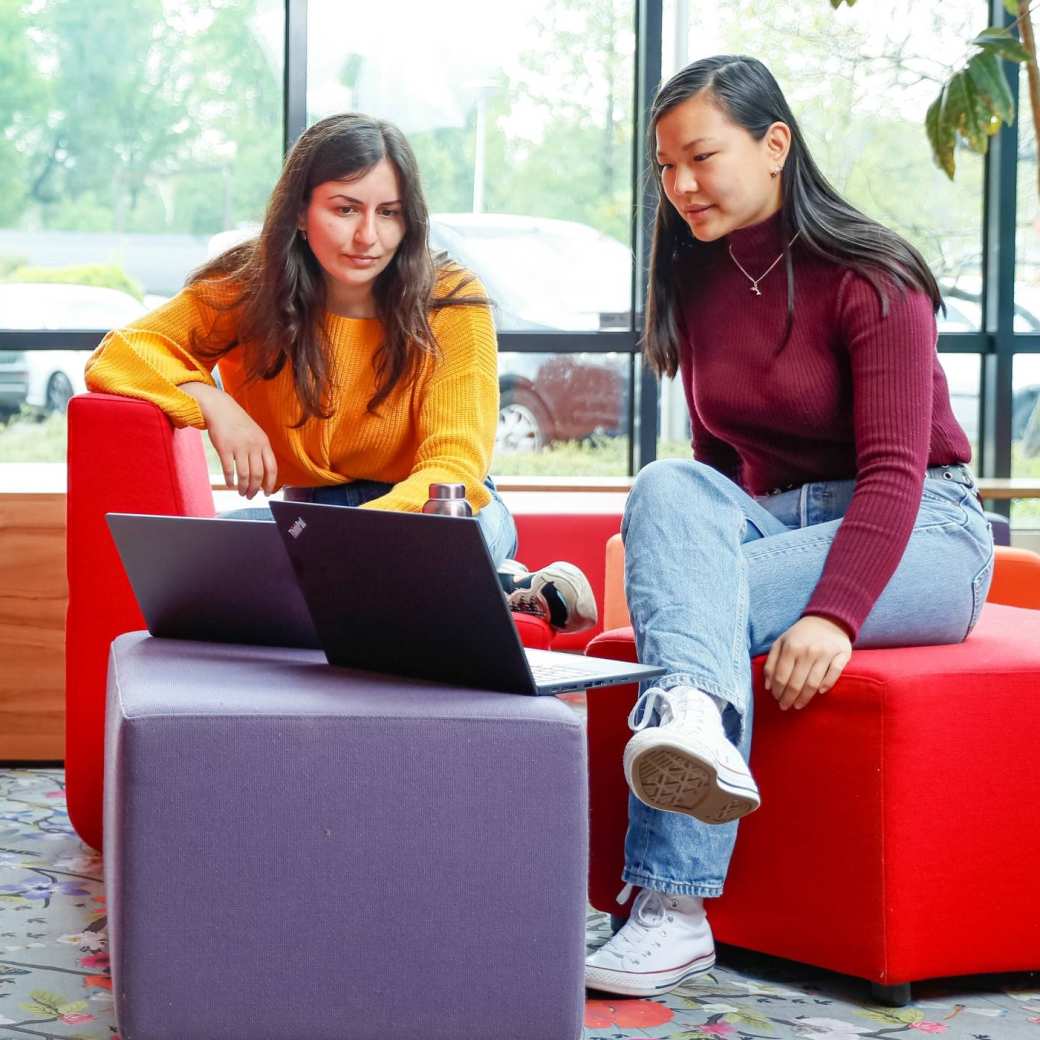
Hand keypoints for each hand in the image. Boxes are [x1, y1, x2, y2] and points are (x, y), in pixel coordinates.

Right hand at [179, 382, 277, 497]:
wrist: (220, 408)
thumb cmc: (238, 423)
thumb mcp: (255, 434)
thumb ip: (260, 451)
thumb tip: (263, 474)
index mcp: (264, 443)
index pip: (272, 468)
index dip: (270, 483)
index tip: (267, 493)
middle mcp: (253, 445)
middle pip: (258, 474)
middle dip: (255, 489)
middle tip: (250, 496)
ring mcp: (239, 446)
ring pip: (244, 475)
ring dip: (243, 487)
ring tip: (241, 492)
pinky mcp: (224, 447)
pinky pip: (229, 469)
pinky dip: (230, 480)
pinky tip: (230, 484)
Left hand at [763, 615, 851, 711]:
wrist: (827, 619)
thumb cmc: (800, 635)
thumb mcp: (780, 643)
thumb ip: (771, 663)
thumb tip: (768, 686)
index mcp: (791, 648)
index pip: (782, 677)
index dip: (778, 692)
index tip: (777, 699)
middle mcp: (808, 651)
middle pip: (796, 683)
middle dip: (789, 699)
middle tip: (785, 707)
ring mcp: (825, 654)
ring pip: (813, 684)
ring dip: (805, 698)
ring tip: (798, 705)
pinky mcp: (842, 655)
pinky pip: (834, 675)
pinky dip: (827, 685)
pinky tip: (820, 692)